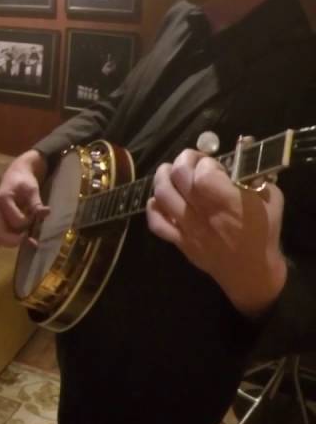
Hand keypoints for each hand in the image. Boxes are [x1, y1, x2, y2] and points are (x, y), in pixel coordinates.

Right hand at [0, 149, 49, 245]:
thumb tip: (45, 213)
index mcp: (2, 200)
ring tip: (30, 240)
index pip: (15, 221)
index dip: (28, 222)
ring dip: (14, 241)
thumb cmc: (23, 180)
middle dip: (15, 241)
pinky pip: (3, 234)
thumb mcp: (32, 189)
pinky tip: (28, 238)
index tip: (36, 216)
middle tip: (30, 240)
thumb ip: (36, 203)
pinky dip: (14, 239)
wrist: (16, 174)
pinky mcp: (0, 220)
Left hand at [147, 149, 286, 317]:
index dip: (204, 163)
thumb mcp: (270, 200)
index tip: (211, 163)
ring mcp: (188, 229)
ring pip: (162, 197)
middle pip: (178, 179)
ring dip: (161, 177)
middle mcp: (205, 215)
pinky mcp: (179, 242)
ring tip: (168, 171)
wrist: (252, 272)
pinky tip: (158, 199)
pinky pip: (156, 224)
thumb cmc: (263, 233)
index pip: (203, 175)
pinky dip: (153, 208)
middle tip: (189, 159)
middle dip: (181, 161)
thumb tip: (240, 151)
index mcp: (230, 204)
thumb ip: (253, 175)